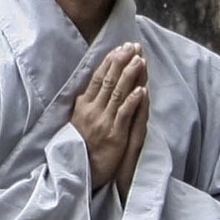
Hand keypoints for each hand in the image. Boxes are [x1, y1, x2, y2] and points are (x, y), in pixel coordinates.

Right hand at [72, 43, 147, 190]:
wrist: (80, 172)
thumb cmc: (81, 147)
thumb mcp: (78, 120)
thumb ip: (87, 103)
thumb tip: (93, 84)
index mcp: (83, 105)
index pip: (97, 77)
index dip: (110, 61)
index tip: (120, 47)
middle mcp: (92, 111)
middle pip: (108, 81)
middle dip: (121, 62)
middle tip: (133, 46)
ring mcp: (103, 122)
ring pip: (117, 93)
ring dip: (130, 76)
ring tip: (140, 60)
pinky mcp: (114, 135)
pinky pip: (124, 114)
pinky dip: (133, 101)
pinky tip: (142, 90)